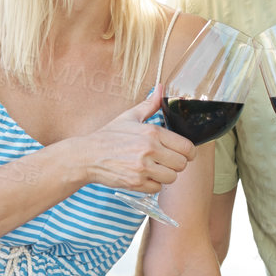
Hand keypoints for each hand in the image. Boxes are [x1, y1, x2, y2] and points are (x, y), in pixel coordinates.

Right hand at [71, 88, 195, 192]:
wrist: (87, 155)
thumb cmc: (109, 135)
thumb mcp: (130, 117)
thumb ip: (150, 104)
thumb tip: (161, 87)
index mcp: (152, 132)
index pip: (186, 147)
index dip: (188, 152)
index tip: (183, 153)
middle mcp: (149, 150)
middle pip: (182, 164)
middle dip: (176, 163)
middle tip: (167, 160)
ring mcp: (142, 168)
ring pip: (172, 178)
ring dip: (166, 174)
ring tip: (155, 168)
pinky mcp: (135, 183)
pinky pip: (157, 188)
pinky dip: (153, 184)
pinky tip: (144, 176)